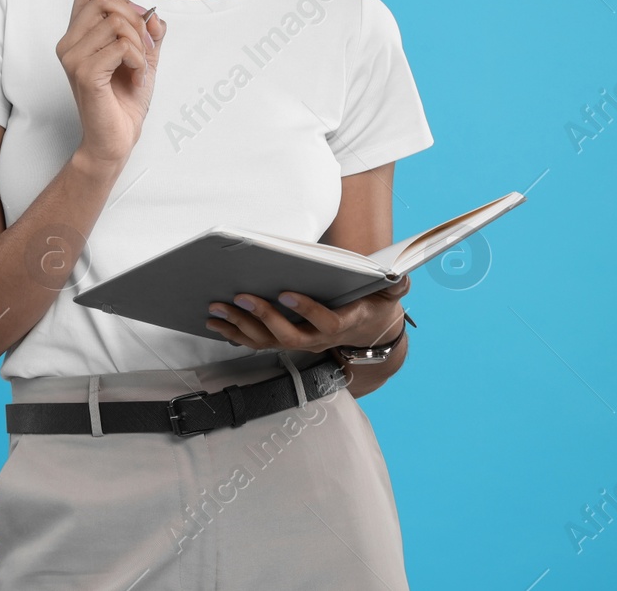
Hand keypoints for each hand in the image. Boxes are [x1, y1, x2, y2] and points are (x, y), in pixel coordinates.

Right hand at [58, 0, 166, 166]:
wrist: (115, 138)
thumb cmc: (124, 100)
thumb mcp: (143, 57)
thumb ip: (149, 32)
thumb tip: (154, 15)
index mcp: (76, 35)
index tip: (135, 26)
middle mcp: (68, 43)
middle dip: (134, 19)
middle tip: (144, 47)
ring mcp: (73, 58)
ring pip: (117, 24)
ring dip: (140, 45)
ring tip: (139, 67)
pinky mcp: (85, 74)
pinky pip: (122, 47)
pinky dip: (139, 60)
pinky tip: (136, 77)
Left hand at [203, 275, 411, 353]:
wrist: (368, 332)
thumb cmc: (373, 305)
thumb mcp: (390, 295)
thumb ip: (396, 285)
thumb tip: (401, 276)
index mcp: (343, 324)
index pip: (325, 322)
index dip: (307, 310)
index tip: (287, 293)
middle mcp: (319, 338)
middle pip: (288, 335)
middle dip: (263, 317)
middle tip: (240, 297)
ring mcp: (301, 342)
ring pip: (267, 341)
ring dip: (240, 326)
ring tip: (216, 309)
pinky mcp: (286, 341)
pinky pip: (257, 342)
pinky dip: (234, 333)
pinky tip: (215, 322)